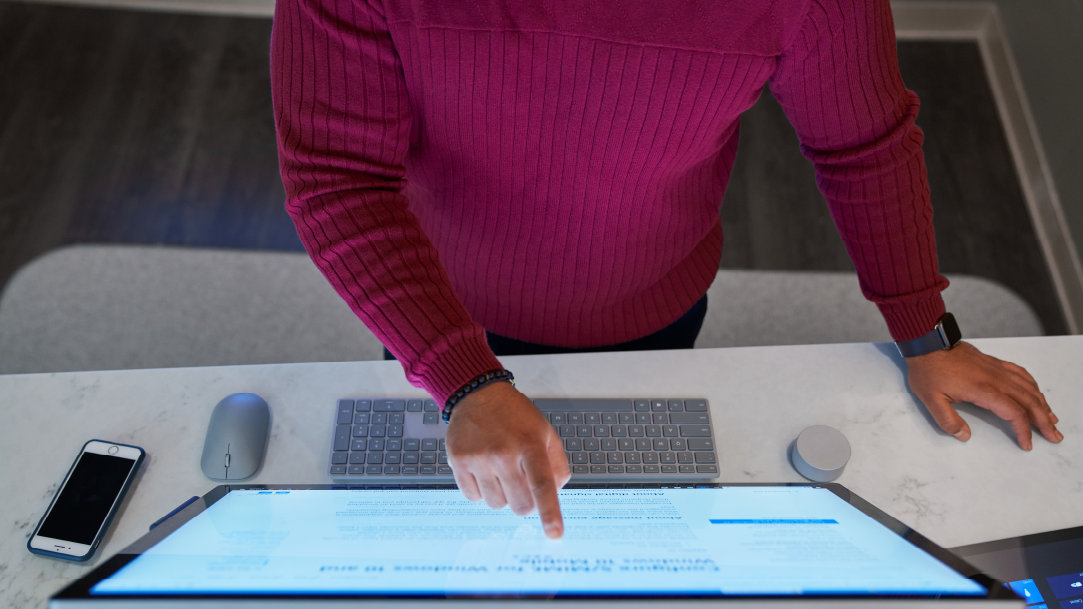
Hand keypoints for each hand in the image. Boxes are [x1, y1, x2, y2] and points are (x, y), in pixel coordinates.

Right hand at [444, 382, 570, 537]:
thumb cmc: (516, 417)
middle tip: (522, 484)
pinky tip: (484, 470)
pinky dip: (481, 490)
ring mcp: (479, 457)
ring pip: (496, 504)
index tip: (555, 534)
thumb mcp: (545, 433)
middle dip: (524, 503)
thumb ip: (557, 465)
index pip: (542, 485)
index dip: (549, 512)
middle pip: (519, 505)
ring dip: (501, 495)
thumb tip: (555, 494)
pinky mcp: (459, 461)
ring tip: (500, 471)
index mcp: (530, 444)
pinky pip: (474, 497)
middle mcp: (504, 452)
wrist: (479, 394)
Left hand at [906, 341, 1062, 449]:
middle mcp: (996, 379)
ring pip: (1028, 387)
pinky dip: (1033, 385)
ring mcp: (996, 369)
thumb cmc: (928, 370)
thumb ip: (948, 420)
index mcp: (983, 390)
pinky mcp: (994, 363)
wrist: (928, 342)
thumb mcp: (931, 399)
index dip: (1024, 430)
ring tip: (1052, 419)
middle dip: (1044, 421)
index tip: (1027, 444)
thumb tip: (964, 436)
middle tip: (1054, 436)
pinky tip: (1036, 393)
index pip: (1014, 413)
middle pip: (1029, 401)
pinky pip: (1020, 374)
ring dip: (1043, 404)